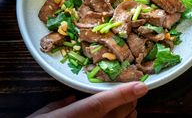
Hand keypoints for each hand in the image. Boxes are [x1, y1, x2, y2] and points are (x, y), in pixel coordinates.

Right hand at [27, 81, 147, 117]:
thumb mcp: (41, 116)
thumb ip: (59, 105)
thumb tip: (72, 99)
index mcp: (74, 116)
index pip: (101, 103)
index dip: (122, 93)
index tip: (141, 86)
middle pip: (116, 114)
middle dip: (129, 101)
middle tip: (135, 91)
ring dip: (129, 115)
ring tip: (132, 106)